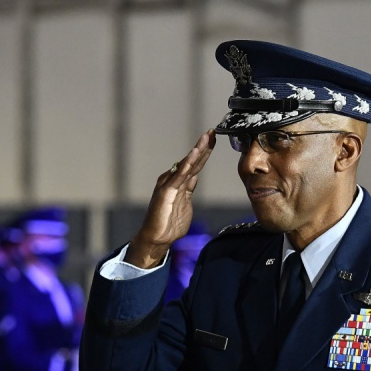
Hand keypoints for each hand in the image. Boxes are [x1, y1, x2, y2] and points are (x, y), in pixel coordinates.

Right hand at [126, 130, 215, 268]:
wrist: (156, 238)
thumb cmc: (169, 224)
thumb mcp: (185, 204)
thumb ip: (189, 190)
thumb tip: (194, 178)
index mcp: (180, 184)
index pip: (195, 165)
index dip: (205, 153)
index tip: (213, 140)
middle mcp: (174, 180)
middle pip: (192, 161)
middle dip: (203, 146)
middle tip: (212, 131)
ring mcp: (169, 184)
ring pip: (188, 164)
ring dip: (198, 150)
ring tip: (206, 137)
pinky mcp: (166, 191)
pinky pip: (180, 174)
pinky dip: (188, 163)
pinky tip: (195, 153)